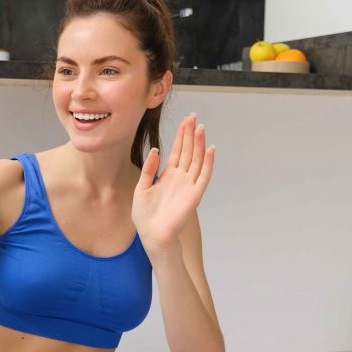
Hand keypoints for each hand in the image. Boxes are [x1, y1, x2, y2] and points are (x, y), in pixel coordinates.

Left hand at [131, 112, 214, 252]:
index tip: (185, 120)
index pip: (177, 150)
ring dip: (199, 144)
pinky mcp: (194, 195)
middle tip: (193, 117)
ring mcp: (188, 185)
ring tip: (200, 127)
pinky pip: (203, 176)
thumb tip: (156, 150)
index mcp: (167, 175)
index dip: (181, 135)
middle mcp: (180, 178)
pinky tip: (209, 149)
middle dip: (190, 134)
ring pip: (196, 160)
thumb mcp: (141, 187)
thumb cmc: (145, 215)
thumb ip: (148, 168)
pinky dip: (207, 163)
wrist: (152, 234)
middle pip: (187, 151)